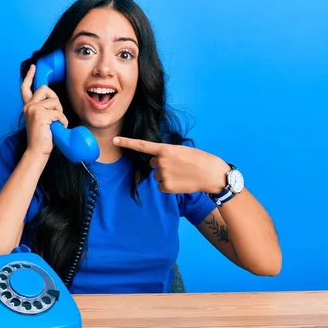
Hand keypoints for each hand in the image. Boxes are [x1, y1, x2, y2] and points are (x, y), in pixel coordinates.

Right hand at [20, 64, 68, 156]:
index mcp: (28, 107)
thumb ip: (45, 109)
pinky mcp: (40, 115)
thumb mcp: (43, 120)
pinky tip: (59, 127)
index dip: (29, 76)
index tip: (34, 67)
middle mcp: (28, 106)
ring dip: (60, 112)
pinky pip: (58, 113)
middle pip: (45, 89)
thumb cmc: (43, 138)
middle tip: (57, 114)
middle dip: (55, 99)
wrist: (37, 151)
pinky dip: (62, 120)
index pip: (25, 88)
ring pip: (54, 101)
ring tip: (56, 124)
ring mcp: (33, 110)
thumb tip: (54, 101)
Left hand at [113, 137, 229, 193]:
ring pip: (158, 175)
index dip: (127, 142)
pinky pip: (161, 186)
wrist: (212, 174)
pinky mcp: (166, 187)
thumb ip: (167, 153)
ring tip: (182, 173)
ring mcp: (163, 175)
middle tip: (179, 165)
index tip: (115, 140)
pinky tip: (181, 182)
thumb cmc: (200, 160)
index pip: (142, 145)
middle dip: (163, 164)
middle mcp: (161, 161)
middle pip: (153, 163)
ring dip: (167, 175)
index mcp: (166, 149)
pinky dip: (169, 185)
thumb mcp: (183, 150)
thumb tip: (157, 161)